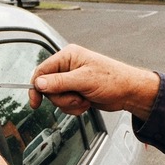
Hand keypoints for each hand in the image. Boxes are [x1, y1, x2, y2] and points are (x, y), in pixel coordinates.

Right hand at [29, 44, 159, 121]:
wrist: (129, 92)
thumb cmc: (113, 80)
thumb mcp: (84, 80)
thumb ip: (59, 82)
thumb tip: (39, 83)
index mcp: (68, 56)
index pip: (42, 71)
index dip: (36, 87)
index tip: (35, 101)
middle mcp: (68, 67)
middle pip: (48, 88)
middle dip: (61, 98)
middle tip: (76, 97)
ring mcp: (71, 80)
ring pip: (56, 98)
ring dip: (69, 104)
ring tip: (84, 100)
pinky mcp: (75, 91)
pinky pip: (65, 103)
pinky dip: (74, 107)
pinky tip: (86, 103)